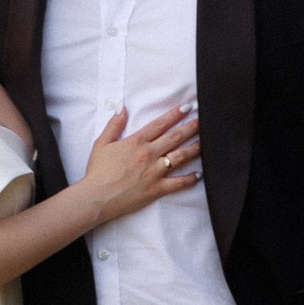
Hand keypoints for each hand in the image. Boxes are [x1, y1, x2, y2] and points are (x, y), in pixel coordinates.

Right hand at [76, 100, 201, 224]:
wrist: (97, 196)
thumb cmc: (98, 171)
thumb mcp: (101, 143)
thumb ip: (114, 125)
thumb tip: (121, 108)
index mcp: (136, 142)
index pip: (160, 124)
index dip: (175, 114)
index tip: (188, 107)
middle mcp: (149, 154)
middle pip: (175, 137)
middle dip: (191, 127)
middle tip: (204, 120)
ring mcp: (155, 172)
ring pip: (180, 157)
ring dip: (194, 148)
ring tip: (206, 142)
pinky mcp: (157, 188)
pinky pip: (178, 183)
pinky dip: (190, 179)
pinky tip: (199, 174)